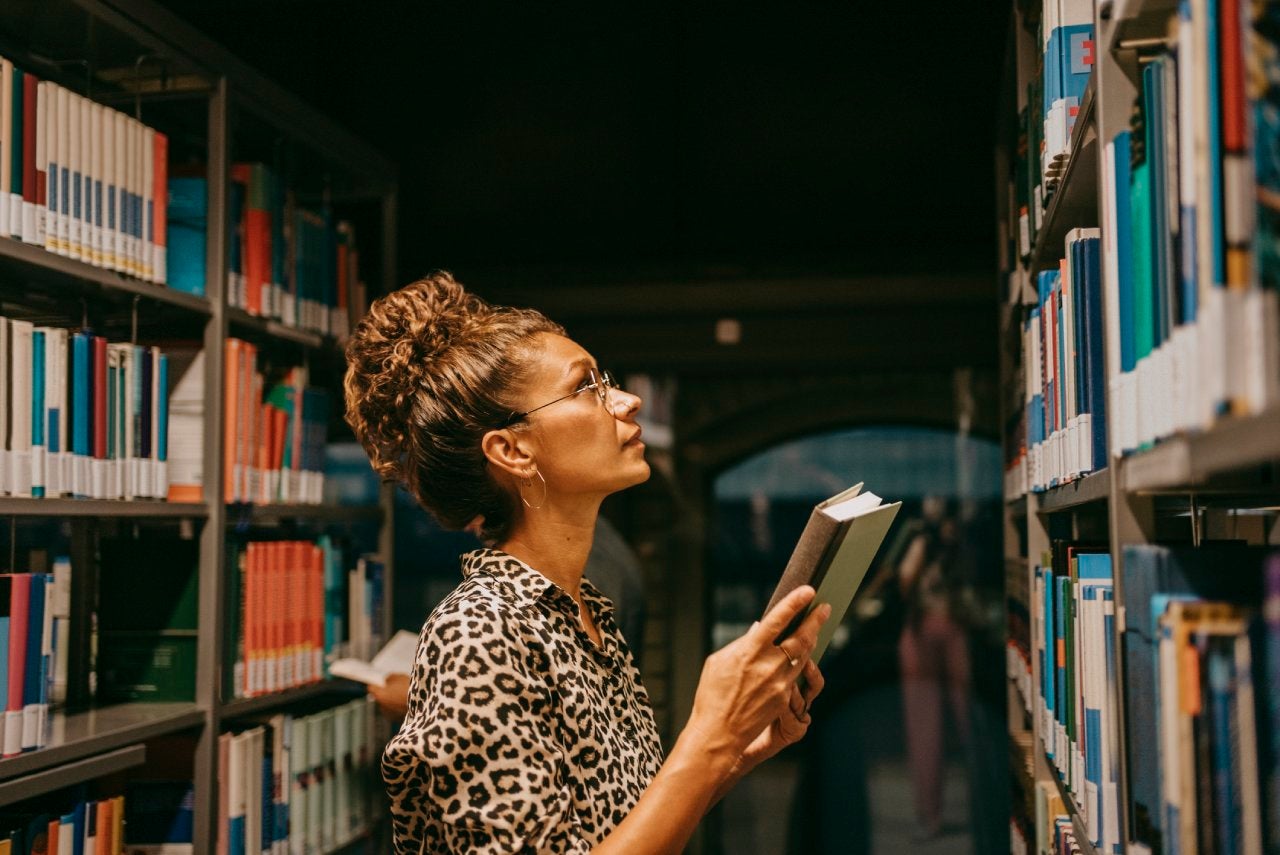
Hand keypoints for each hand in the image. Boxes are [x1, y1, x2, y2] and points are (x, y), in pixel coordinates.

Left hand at [369, 672, 410, 719]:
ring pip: (387, 705)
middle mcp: (381, 707)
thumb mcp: (399, 677)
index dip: (376, 684)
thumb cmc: (410, 689)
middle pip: (380, 698)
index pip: (371, 688)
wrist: (424, 704)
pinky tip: (407, 703)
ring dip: (392, 701)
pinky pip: (395, 712)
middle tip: (395, 688)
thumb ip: (389, 678)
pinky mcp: (398, 720)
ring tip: (403, 695)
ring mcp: (389, 715)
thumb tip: (387, 681)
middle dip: (385, 693)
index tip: (380, 682)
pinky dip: (398, 708)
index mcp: (379, 695)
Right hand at [685, 586, 830, 760]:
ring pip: (804, 656)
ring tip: (815, 628)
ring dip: (811, 640)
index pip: (777, 620)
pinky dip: (800, 662)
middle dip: (816, 620)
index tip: (809, 590)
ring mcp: (780, 683)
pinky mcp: (785, 698)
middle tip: (824, 608)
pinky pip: (796, 674)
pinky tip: (801, 655)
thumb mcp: (718, 662)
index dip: (795, 603)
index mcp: (749, 651)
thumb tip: (757, 629)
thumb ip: (741, 643)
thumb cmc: (712, 695)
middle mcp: (769, 665)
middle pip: (801, 637)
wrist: (719, 733)